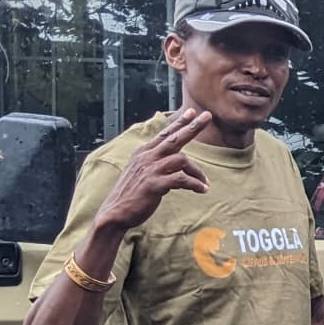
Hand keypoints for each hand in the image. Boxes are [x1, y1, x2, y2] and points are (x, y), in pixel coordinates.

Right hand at [95, 111, 210, 231]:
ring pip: (182, 160)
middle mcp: (147, 157)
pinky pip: (181, 179)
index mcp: (143, 153)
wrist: (115, 213)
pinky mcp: (154, 184)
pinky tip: (202, 190)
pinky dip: (195, 184)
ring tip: (204, 183)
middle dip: (193, 127)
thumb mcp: (141, 172)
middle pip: (175, 138)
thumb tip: (176, 161)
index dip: (179, 123)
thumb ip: (155, 163)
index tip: (192, 112)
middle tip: (208, 116)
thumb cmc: (131, 194)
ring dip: (197, 172)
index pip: (164, 134)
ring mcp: (150, 169)